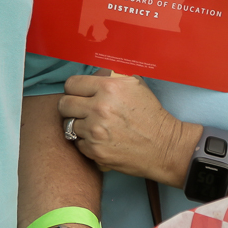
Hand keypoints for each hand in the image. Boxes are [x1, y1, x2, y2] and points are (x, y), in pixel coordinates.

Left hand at [59, 71, 197, 184]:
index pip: (71, 84)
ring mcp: (95, 131)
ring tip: (92, 126)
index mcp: (107, 88)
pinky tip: (99, 140)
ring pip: (69, 125)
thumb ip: (111, 78)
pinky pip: (77, 143)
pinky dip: (85, 142)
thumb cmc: (151, 115)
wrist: (164, 146)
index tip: (78, 94)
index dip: (74, 89)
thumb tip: (93, 76)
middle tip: (80, 111)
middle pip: (64, 104)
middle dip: (70, 107)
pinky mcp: (95, 151)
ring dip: (78, 126)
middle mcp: (98, 108)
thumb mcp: (135, 85)